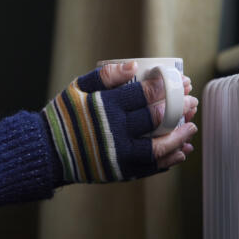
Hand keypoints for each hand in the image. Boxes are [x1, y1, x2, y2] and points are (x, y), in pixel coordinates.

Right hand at [42, 61, 197, 182]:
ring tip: (191, 128)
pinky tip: (180, 151)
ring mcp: (118, 155)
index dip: (166, 87)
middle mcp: (114, 132)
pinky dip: (168, 160)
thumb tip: (134, 66)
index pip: (143, 95)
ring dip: (179, 137)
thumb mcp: (77, 88)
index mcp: (104, 107)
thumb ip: (106, 76)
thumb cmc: (64, 116)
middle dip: (179, 108)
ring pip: (158, 148)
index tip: (181, 81)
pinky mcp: (119, 172)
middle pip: (155, 120)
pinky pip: (150, 167)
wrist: (47, 151)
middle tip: (191, 101)